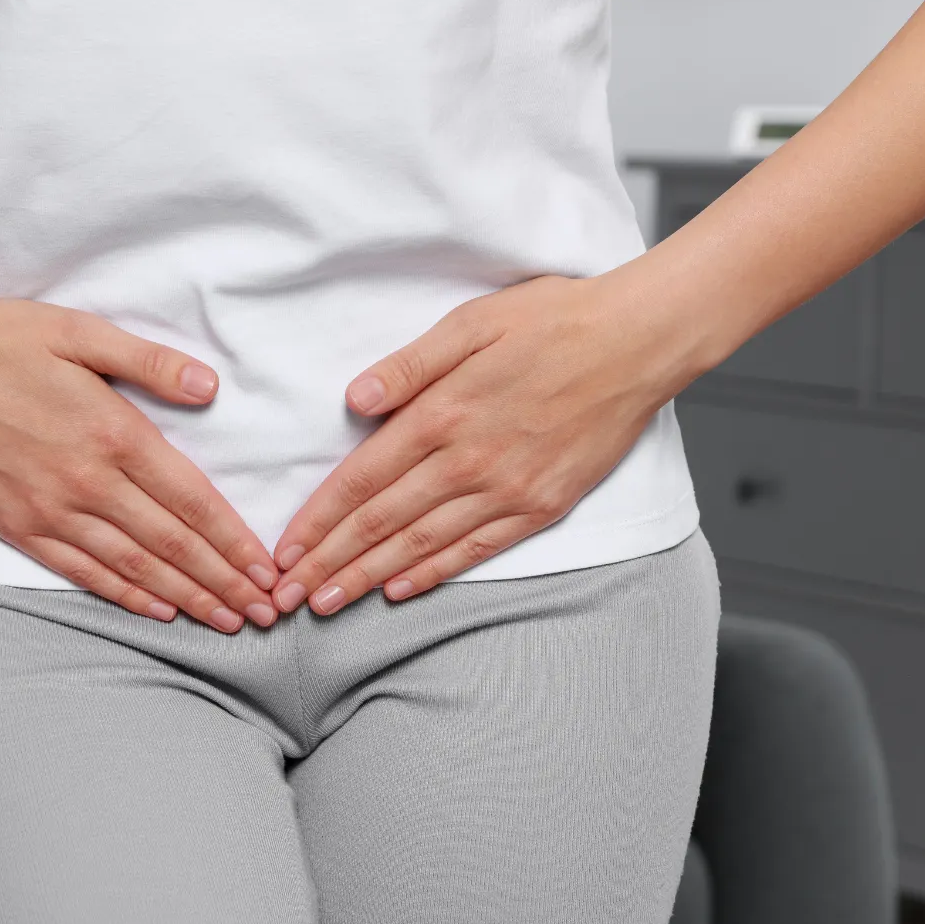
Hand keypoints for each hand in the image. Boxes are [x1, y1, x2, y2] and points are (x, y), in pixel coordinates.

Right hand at [0, 294, 279, 630]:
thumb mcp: (79, 331)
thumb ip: (149, 361)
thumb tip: (210, 386)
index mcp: (112, 432)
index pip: (191, 498)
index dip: (234, 539)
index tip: (267, 569)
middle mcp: (86, 482)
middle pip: (172, 543)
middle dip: (224, 582)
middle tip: (265, 613)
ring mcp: (50, 510)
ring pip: (134, 567)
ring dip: (186, 598)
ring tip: (226, 621)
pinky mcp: (18, 526)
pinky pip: (83, 571)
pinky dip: (125, 596)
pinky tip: (158, 611)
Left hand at [269, 265, 715, 614]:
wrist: (639, 343)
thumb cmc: (554, 320)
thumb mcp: (472, 322)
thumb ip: (410, 364)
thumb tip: (355, 401)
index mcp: (443, 412)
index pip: (362, 479)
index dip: (318, 520)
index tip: (285, 550)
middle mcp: (470, 460)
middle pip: (382, 521)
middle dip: (329, 562)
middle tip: (286, 596)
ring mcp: (508, 489)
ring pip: (422, 544)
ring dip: (369, 577)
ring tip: (328, 603)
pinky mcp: (542, 506)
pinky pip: (477, 550)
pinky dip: (434, 573)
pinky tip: (400, 590)